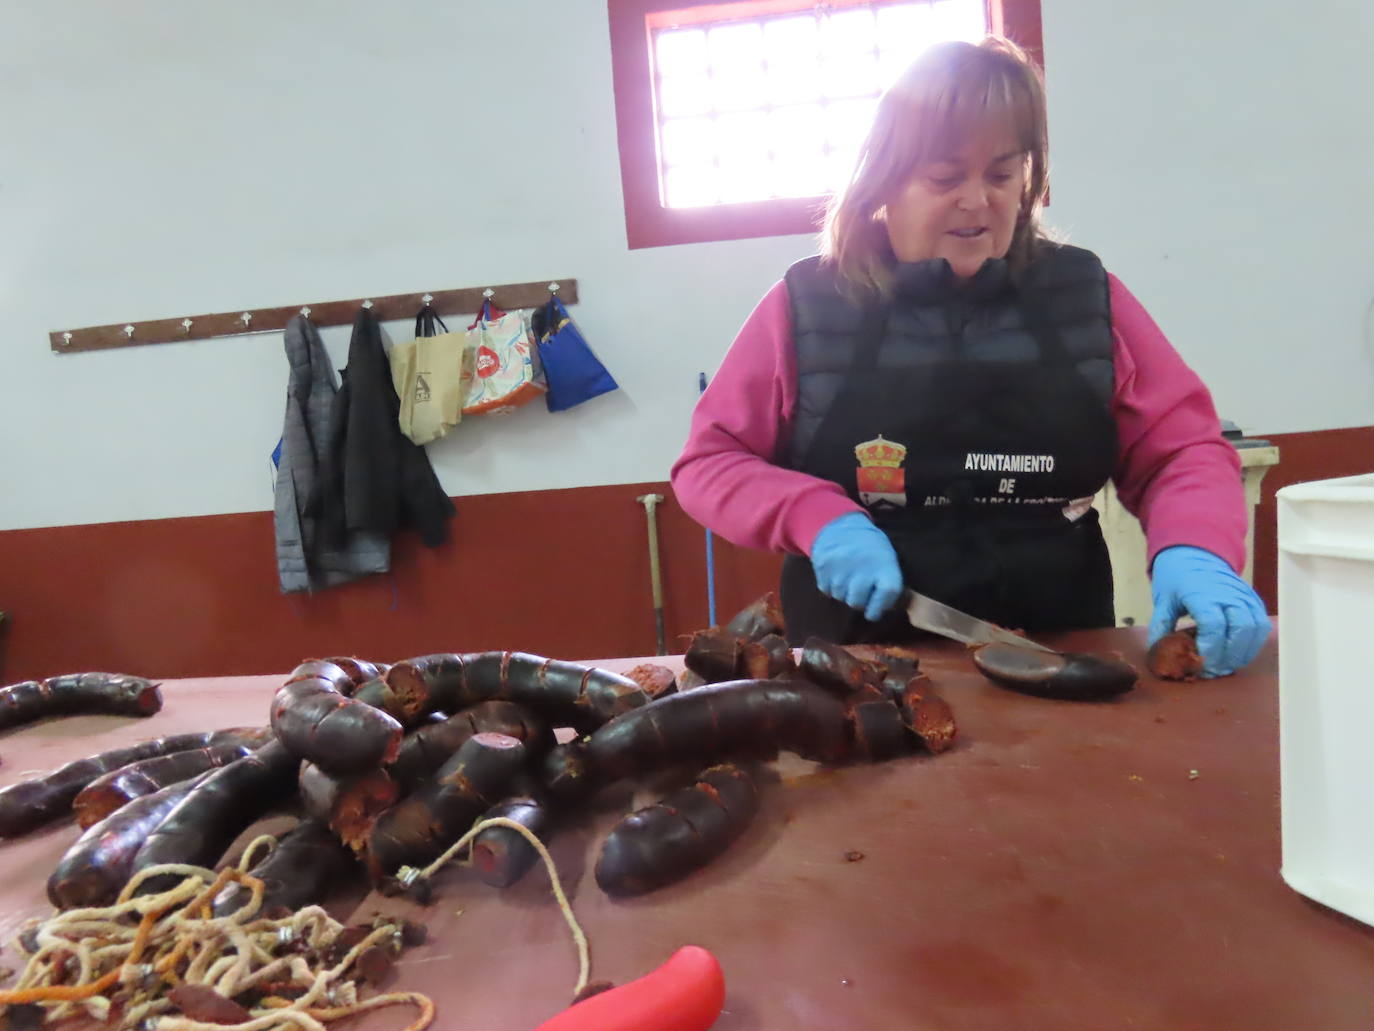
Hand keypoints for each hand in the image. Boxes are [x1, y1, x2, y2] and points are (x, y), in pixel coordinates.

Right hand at [809, 512, 903, 622]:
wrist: (840, 524)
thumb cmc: (869, 545)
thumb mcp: (886, 558)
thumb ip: (888, 582)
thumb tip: (886, 608)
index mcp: (885, 567)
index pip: (886, 597)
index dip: (879, 607)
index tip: (874, 610)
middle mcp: (863, 570)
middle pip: (857, 603)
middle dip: (858, 600)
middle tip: (859, 588)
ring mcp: (841, 570)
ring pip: (840, 597)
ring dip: (843, 591)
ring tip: (847, 576)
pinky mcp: (823, 569)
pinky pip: (826, 590)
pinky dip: (830, 585)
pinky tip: (835, 572)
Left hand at [1147, 545, 1270, 676]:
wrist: (1196, 553)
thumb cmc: (1177, 578)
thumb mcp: (1163, 600)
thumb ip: (1162, 626)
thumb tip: (1160, 654)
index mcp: (1202, 593)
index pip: (1214, 625)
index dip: (1210, 648)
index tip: (1200, 663)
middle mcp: (1228, 594)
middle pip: (1240, 630)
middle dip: (1228, 656)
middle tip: (1213, 670)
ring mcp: (1244, 596)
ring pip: (1255, 629)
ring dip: (1242, 653)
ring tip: (1225, 666)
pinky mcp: (1254, 600)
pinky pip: (1261, 626)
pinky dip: (1252, 644)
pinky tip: (1237, 654)